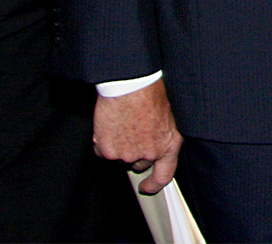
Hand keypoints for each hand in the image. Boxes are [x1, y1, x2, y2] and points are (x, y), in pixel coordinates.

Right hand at [93, 79, 182, 193]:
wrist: (131, 85)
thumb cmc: (151, 93)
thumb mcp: (168, 116)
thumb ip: (162, 135)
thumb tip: (156, 141)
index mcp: (168, 145)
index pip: (164, 175)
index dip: (154, 184)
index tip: (147, 187)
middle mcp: (149, 153)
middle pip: (140, 163)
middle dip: (136, 152)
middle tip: (133, 133)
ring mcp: (127, 154)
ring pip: (121, 156)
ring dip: (120, 145)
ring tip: (123, 122)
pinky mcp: (107, 150)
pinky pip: (103, 151)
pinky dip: (104, 142)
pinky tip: (110, 125)